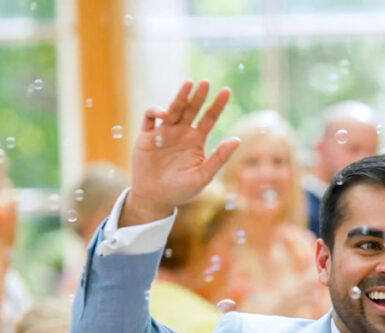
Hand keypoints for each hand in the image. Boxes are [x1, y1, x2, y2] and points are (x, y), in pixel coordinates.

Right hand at [122, 81, 240, 225]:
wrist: (155, 198)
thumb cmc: (181, 190)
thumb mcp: (203, 176)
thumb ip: (219, 158)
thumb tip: (238, 140)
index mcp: (196, 141)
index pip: (209, 118)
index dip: (217, 105)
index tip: (226, 91)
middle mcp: (181, 133)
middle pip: (191, 109)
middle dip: (199, 96)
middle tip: (207, 83)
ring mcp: (164, 132)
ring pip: (173, 109)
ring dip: (180, 97)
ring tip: (189, 84)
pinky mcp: (146, 136)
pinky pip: (150, 117)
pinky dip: (156, 111)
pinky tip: (165, 114)